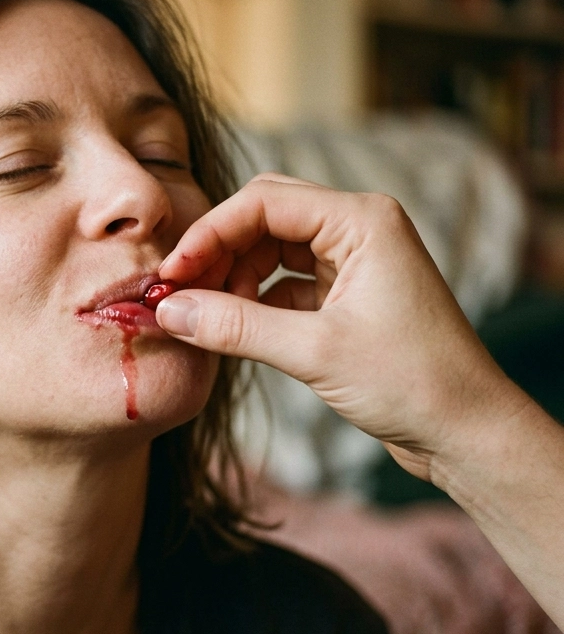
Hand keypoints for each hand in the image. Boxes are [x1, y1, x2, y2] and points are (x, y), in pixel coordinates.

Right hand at [156, 174, 522, 484]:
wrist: (465, 432)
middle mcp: (359, 228)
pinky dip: (253, 301)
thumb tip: (169, 312)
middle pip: (264, 216)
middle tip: (178, 291)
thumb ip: (235, 326)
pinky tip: (230, 328)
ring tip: (203, 316)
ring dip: (233, 278)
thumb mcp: (313, 352)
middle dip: (218, 250)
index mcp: (362, 220)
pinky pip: (284, 282)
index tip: (172, 275)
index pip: (263, 201)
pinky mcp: (346, 294)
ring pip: (270, 249)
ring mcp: (354, 261)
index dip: (210, 234)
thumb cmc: (412, 383)